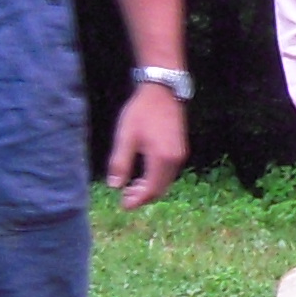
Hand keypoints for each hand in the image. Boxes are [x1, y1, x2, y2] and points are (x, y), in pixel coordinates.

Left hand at [106, 82, 188, 209]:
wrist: (162, 91)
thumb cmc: (141, 111)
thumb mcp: (125, 137)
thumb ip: (120, 163)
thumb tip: (115, 186)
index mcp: (161, 158)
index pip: (150, 190)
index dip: (136, 200)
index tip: (123, 205)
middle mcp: (175, 159)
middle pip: (160, 189)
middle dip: (143, 197)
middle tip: (124, 197)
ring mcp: (180, 154)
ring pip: (165, 182)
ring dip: (150, 188)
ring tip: (131, 187)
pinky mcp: (180, 149)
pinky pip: (169, 172)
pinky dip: (157, 179)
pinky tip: (144, 174)